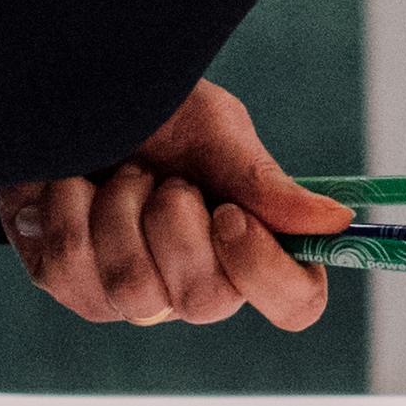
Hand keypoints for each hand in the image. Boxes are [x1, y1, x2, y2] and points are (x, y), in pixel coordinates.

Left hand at [0, 80, 355, 330]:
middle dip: (177, 223)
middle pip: (205, 300)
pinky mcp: (72, 289)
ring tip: (121, 174)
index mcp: (252, 249)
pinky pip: (70, 267)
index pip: (294, 304)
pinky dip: (70, 206)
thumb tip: (336, 221)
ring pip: (133, 287)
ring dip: (121, 208)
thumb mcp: (217, 133)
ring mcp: (132, 297)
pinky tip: (75, 184)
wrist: (73, 101)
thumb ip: (264, 183)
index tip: (228, 212)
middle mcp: (198, 286)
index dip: (264, 269)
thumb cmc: (157, 118)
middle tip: (166, 179)